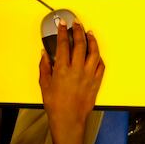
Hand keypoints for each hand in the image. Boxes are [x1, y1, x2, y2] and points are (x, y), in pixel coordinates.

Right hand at [39, 20, 103, 142]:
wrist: (68, 119)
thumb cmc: (55, 104)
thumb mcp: (45, 84)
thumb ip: (44, 67)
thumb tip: (44, 53)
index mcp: (62, 69)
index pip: (63, 44)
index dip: (62, 32)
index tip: (62, 24)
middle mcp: (77, 69)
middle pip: (80, 44)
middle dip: (78, 31)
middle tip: (76, 24)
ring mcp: (89, 75)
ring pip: (94, 52)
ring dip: (92, 41)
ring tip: (89, 33)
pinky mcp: (96, 82)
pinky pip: (100, 66)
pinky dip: (98, 57)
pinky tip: (96, 53)